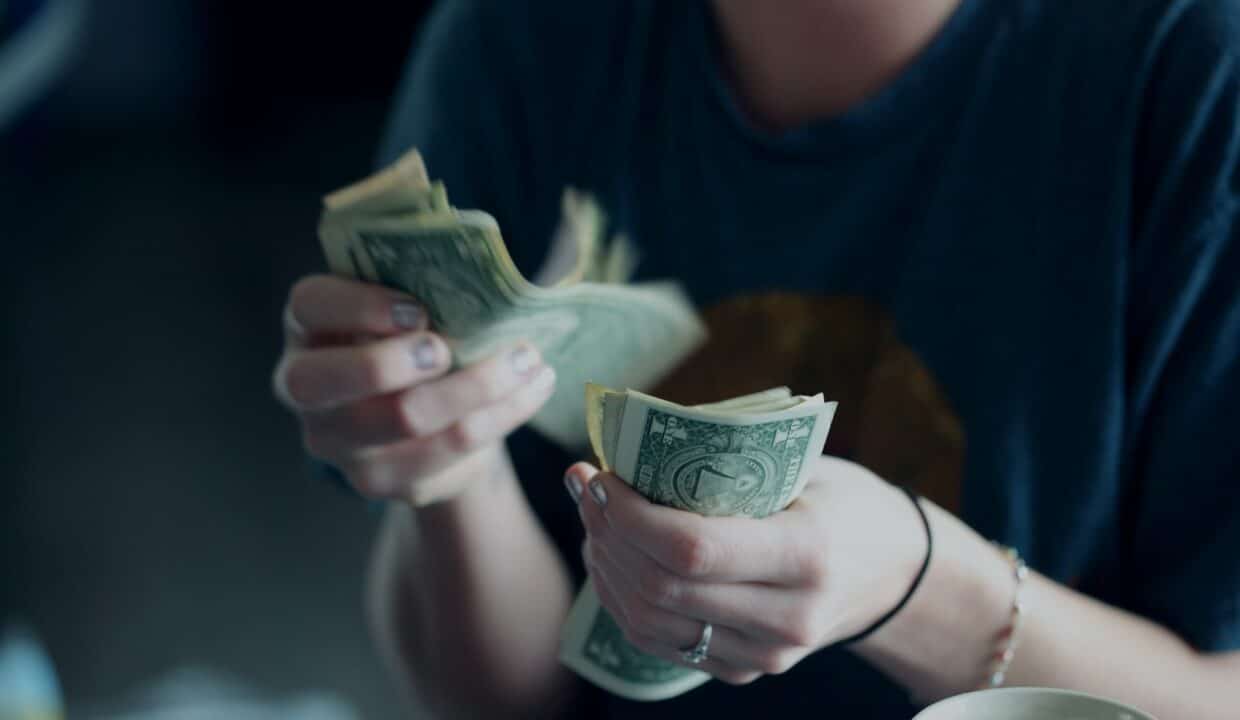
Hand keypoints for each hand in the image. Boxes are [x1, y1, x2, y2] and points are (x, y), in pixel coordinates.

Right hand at [273, 274, 555, 504]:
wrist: (428, 420)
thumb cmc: (415, 340)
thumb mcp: (406, 307)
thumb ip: (422, 288)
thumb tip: (482, 275)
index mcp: (309, 327)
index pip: (309, 306)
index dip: (358, 305)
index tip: (417, 309)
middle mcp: (305, 387)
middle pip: (327, 380)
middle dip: (393, 362)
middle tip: (448, 349)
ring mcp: (337, 442)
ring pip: (403, 417)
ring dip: (477, 385)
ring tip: (527, 359)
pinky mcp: (381, 479)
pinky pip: (448, 449)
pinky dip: (502, 414)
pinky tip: (534, 387)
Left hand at [569, 455, 926, 684]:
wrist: (893, 572)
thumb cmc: (842, 501)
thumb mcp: (803, 468)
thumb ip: (729, 464)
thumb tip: (631, 444)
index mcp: (807, 554)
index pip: (692, 548)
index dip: (630, 515)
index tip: (601, 475)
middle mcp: (787, 617)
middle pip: (662, 588)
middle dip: (607, 533)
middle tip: (585, 487)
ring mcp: (766, 654)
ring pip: (650, 622)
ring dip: (606, 566)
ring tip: (593, 518)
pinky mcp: (744, 670)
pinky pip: (660, 642)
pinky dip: (622, 598)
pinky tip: (611, 557)